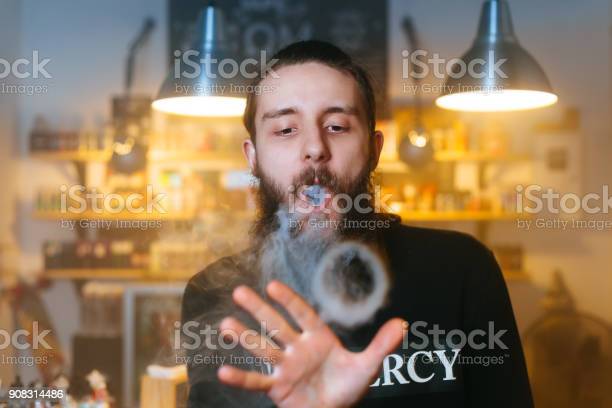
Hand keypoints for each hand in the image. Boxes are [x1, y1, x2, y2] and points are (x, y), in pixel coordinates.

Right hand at [217, 280, 404, 407]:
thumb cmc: (348, 387)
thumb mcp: (367, 366)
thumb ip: (381, 346)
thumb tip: (403, 324)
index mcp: (318, 338)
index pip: (302, 314)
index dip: (288, 300)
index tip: (272, 285)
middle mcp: (297, 348)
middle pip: (275, 325)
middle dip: (258, 309)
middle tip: (239, 291)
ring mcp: (285, 367)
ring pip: (261, 348)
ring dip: (244, 337)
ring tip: (224, 324)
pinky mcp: (277, 388)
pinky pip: (257, 381)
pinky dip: (242, 377)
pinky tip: (224, 371)